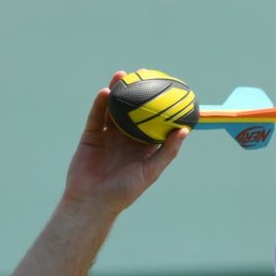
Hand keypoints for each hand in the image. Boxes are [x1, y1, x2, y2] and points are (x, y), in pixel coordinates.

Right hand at [62, 71, 187, 214]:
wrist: (92, 202)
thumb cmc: (125, 191)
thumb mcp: (151, 172)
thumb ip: (167, 152)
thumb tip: (184, 131)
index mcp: (142, 148)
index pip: (154, 123)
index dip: (160, 107)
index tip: (168, 89)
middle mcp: (126, 139)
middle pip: (133, 111)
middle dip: (138, 93)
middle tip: (144, 73)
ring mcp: (108, 136)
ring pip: (114, 110)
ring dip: (118, 92)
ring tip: (123, 75)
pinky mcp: (91, 136)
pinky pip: (96, 116)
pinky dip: (100, 104)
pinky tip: (106, 91)